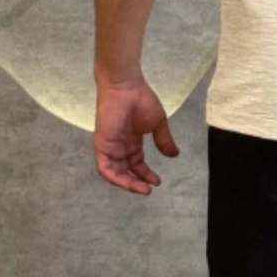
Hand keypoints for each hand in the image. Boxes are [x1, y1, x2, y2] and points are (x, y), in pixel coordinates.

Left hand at [93, 77, 179, 194]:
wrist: (125, 87)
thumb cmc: (141, 101)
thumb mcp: (158, 124)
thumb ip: (164, 140)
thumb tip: (174, 155)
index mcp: (131, 140)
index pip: (136, 163)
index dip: (146, 174)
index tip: (158, 181)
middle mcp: (119, 146)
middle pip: (125, 170)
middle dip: (136, 182)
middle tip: (148, 189)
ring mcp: (109, 146)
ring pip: (114, 172)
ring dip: (127, 183)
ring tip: (141, 189)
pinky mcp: (102, 145)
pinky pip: (104, 167)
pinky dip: (114, 177)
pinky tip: (126, 182)